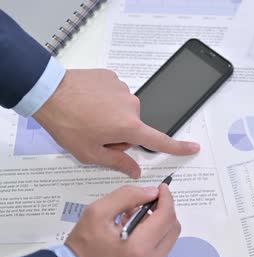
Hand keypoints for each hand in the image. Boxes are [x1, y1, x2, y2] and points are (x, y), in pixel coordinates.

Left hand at [33, 69, 199, 178]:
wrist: (48, 91)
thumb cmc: (66, 123)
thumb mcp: (90, 153)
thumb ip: (117, 162)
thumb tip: (135, 170)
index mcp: (129, 127)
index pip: (160, 141)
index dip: (179, 147)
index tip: (194, 147)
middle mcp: (132, 107)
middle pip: (134, 127)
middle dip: (118, 134)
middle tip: (94, 133)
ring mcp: (123, 89)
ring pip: (123, 111)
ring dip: (109, 116)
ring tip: (87, 115)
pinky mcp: (112, 78)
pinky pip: (114, 94)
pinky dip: (103, 101)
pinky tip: (88, 102)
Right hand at [65, 184, 180, 256]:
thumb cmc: (82, 245)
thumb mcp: (98, 212)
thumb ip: (127, 196)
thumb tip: (152, 192)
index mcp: (138, 248)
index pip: (166, 217)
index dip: (167, 199)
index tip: (161, 189)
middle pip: (172, 230)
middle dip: (163, 213)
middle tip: (145, 205)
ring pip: (167, 243)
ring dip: (156, 228)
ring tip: (132, 223)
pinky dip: (151, 243)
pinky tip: (132, 240)